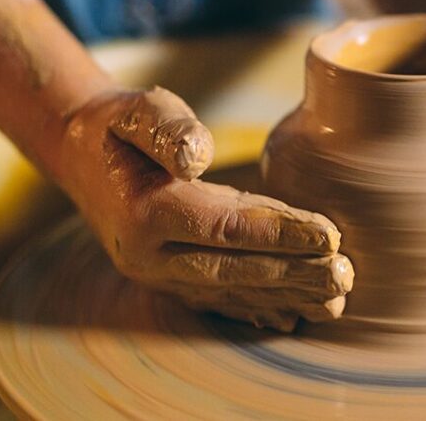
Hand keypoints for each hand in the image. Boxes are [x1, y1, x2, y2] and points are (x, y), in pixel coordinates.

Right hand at [55, 86, 353, 330]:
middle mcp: (149, 255)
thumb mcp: (138, 111)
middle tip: (344, 274)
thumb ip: (169, 128)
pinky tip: (295, 314)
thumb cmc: (120, 126)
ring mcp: (158, 274)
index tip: (329, 235)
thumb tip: (198, 154)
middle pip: (234, 269)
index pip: (224, 227)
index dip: (279, 232)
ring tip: (335, 298)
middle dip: (293, 274)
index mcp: (145, 212)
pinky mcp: (169, 279)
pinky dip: (258, 308)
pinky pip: (218, 299)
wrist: (81, 155)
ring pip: (231, 291)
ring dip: (285, 296)